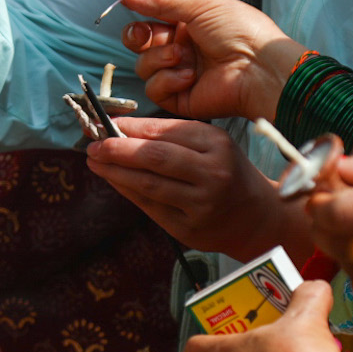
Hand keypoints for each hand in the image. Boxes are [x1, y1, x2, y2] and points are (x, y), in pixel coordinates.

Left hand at [84, 117, 297, 258]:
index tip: (105, 123)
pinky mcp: (190, 228)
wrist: (259, 219)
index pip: (165, 132)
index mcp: (217, 143)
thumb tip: (123, 128)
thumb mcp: (213, 145)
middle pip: (155, 157)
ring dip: (115, 172)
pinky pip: (151, 208)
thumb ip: (174, 137)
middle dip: (117, 149)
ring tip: (95, 162)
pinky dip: (128, 192)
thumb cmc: (230, 174)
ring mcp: (201, 203)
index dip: (131, 128)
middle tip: (93, 144)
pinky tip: (114, 181)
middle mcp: (212, 172)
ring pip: (149, 184)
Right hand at [114, 0, 302, 120]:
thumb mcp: (199, 6)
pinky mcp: (179, 98)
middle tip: (148, 34)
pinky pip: (154, 89)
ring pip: (143, 65)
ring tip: (184, 56)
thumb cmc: (241, 32)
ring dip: (160, 58)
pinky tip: (189, 76)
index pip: (149, 17)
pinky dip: (167, 80)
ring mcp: (179, 73)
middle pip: (138, 42)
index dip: (136, 11)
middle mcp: (181, 48)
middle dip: (138, 36)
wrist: (259, 68)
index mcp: (187, 24)